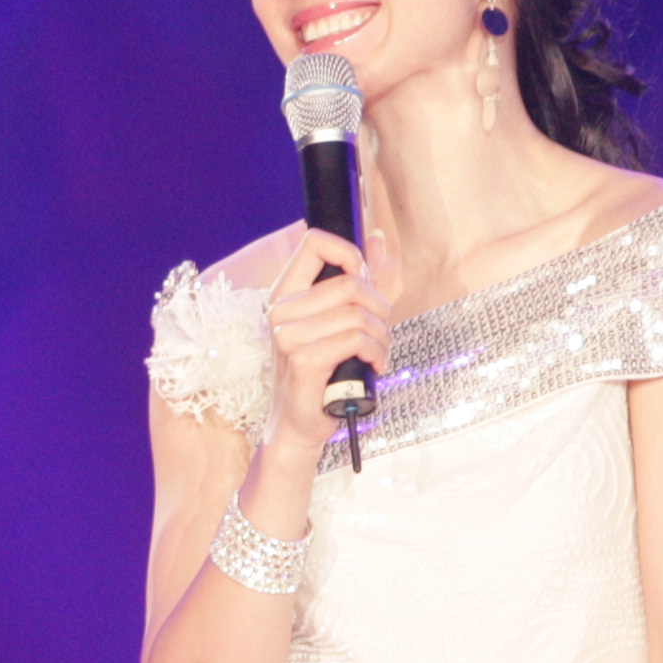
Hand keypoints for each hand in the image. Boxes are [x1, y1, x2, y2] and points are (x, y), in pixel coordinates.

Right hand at [261, 227, 394, 453]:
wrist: (301, 424)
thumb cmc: (324, 373)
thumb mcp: (347, 321)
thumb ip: (367, 279)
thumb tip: (376, 238)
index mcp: (286, 293)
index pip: (314, 242)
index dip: (350, 254)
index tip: (363, 281)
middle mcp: (281, 310)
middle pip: (350, 282)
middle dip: (380, 307)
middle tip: (380, 330)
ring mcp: (288, 336)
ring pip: (358, 313)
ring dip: (382, 335)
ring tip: (378, 352)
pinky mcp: (303, 361)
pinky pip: (356, 340)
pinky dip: (376, 352)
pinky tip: (374, 365)